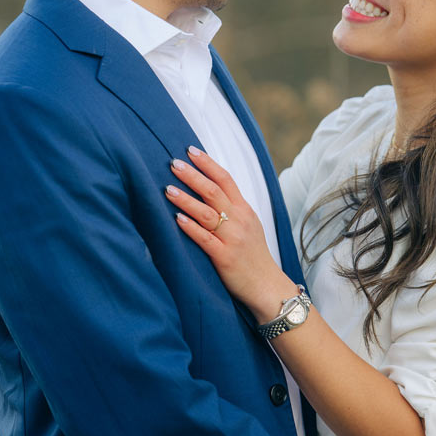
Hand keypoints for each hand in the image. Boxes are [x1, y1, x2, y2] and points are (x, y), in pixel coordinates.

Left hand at [167, 147, 293, 315]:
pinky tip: (176, 218)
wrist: (267, 285)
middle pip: (214, 191)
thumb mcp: (249, 225)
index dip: (207, 163)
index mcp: (244, 210)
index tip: (190, 150)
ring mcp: (232, 238)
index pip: (226, 179)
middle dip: (192, 176)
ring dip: (186, 199)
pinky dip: (190, 227)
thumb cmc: (253, 255)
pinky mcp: (224, 257)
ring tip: (167, 189)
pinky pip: (205, 239)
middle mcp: (239, 220)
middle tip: (173, 163)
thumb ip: (232, 208)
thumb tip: (208, 190)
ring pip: (207, 213)